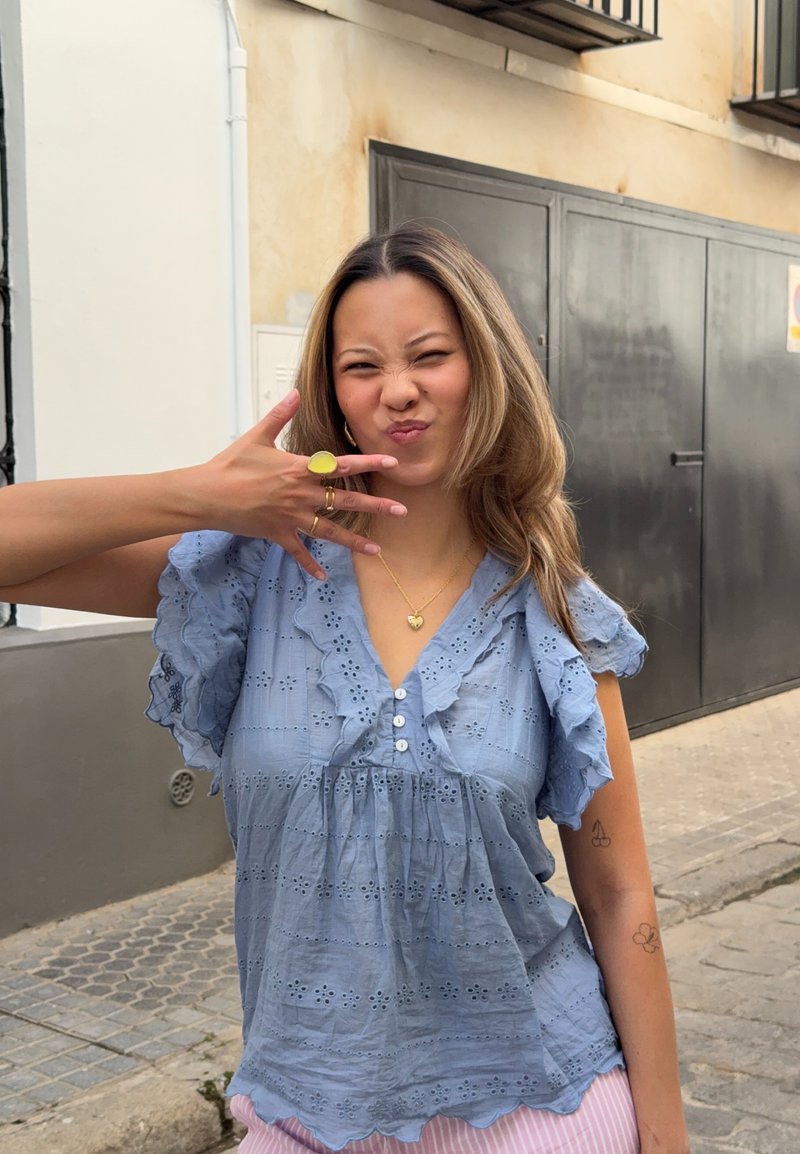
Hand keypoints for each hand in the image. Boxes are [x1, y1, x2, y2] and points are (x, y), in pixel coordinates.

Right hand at [184, 390, 406, 578]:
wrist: (207, 494)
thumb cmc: (230, 463)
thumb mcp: (256, 436)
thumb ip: (280, 415)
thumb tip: (295, 392)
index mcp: (299, 469)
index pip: (341, 465)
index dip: (369, 462)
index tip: (392, 462)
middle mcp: (300, 494)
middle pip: (345, 500)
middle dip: (375, 505)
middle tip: (401, 510)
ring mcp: (290, 516)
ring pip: (329, 531)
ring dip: (354, 540)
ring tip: (377, 549)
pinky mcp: (277, 533)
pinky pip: (298, 551)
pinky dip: (310, 565)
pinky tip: (324, 577)